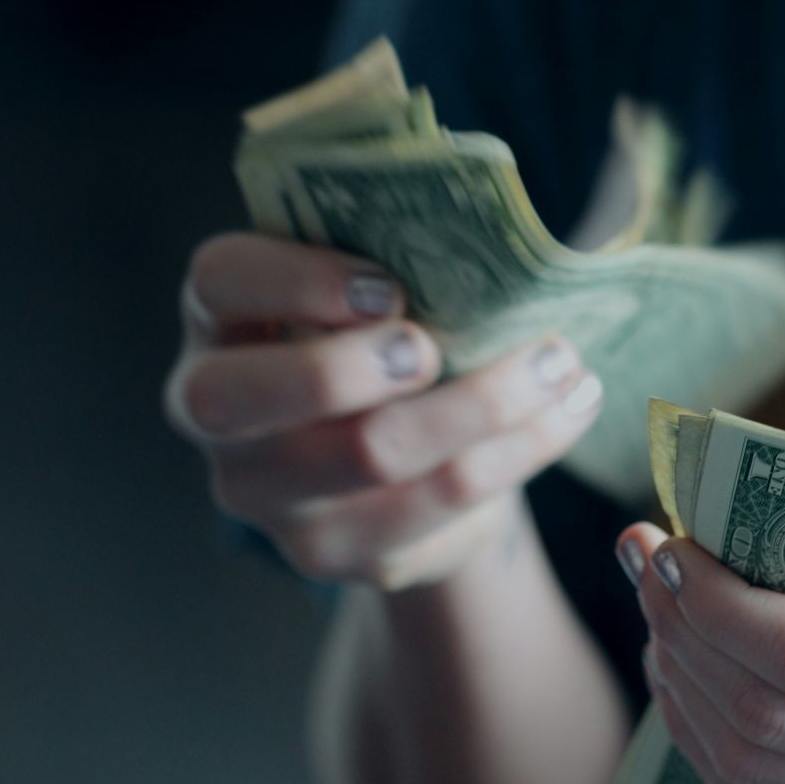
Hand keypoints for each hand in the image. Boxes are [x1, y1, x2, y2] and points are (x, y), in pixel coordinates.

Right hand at [165, 232, 602, 588]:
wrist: (404, 459)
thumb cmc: (385, 337)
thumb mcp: (372, 288)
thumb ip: (395, 253)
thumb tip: (490, 231)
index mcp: (221, 319)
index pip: (219, 281)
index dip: (295, 279)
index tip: (388, 286)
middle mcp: (217, 414)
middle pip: (247, 397)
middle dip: (351, 366)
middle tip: (436, 347)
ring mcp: (269, 496)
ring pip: (369, 455)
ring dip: (482, 404)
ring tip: (561, 363)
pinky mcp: (337, 552)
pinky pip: (438, 506)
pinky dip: (519, 451)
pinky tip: (567, 411)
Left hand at [619, 513, 784, 783]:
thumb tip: (723, 495)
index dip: (716, 605)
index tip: (671, 543)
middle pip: (766, 717)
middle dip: (681, 632)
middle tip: (646, 560)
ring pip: (749, 771)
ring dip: (680, 684)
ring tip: (658, 610)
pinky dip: (706, 736)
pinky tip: (687, 671)